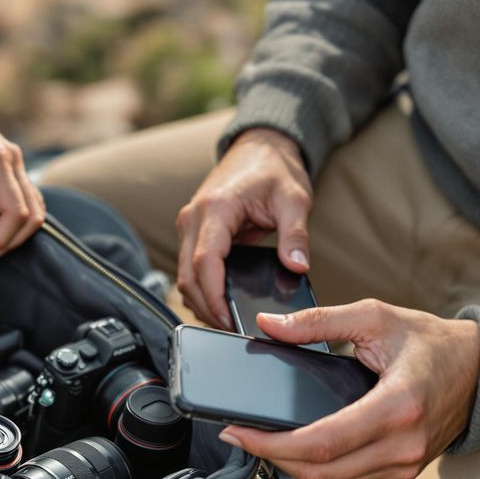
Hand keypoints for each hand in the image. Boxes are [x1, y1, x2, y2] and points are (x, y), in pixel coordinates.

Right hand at [176, 128, 311, 328]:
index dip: (214, 296)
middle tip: (231, 330)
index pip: (205, 262)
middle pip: (187, 276)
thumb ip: (295, 235)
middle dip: (206, 307)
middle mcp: (193, 217)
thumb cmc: (275, 171)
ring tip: (226, 322)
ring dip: (199, 301)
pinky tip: (218, 305)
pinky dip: (199, 290)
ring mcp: (189, 224)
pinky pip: (188, 269)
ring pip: (183, 276)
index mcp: (216, 209)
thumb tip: (296, 266)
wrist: (260, 148)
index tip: (230, 320)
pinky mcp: (192, 232)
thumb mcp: (295, 200)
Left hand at [218, 301, 479, 478]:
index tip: (238, 431)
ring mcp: (404, 465)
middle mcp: (402, 444)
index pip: (322, 442)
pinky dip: (316, 467)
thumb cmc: (433, 343)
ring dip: (289, 464)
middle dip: (269, 456)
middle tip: (237, 435)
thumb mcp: (376, 318)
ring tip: (259, 439)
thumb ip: (320, 321)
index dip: (271, 443)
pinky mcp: (401, 474)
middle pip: (318, 470)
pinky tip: (294, 447)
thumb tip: (270, 325)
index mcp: (397, 406)